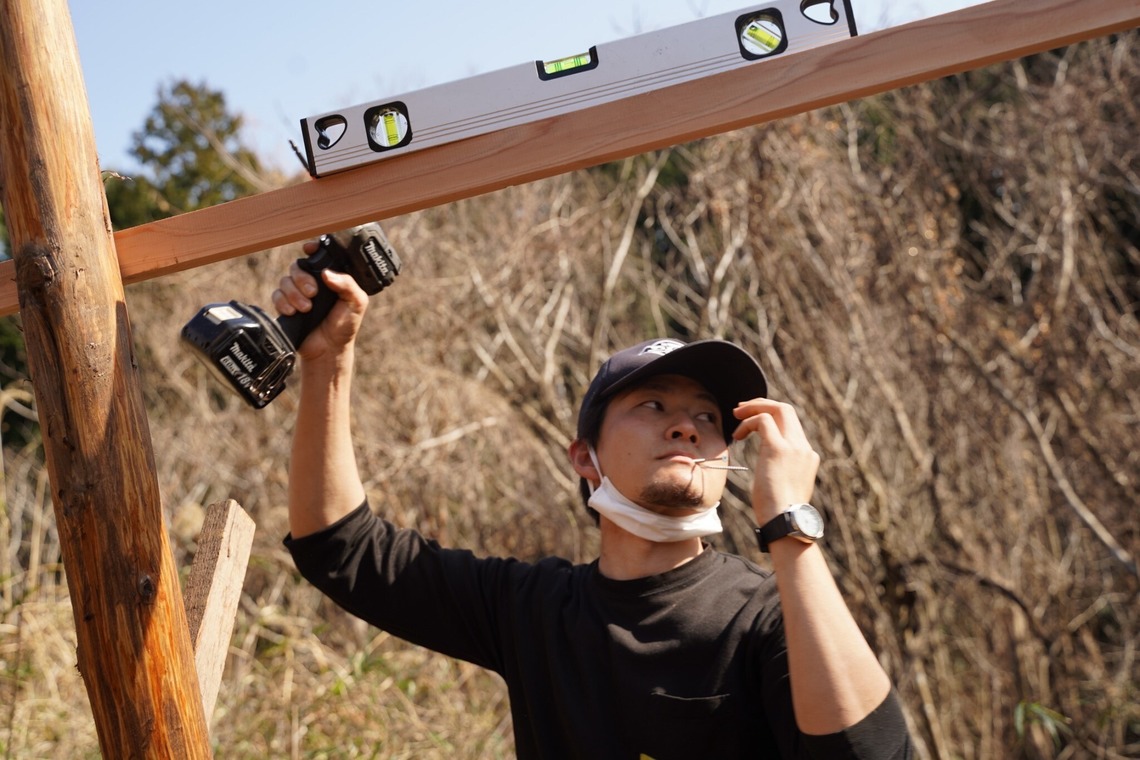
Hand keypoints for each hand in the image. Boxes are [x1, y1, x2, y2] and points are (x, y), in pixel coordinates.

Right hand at [271, 240, 368, 361]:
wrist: (329, 349)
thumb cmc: (345, 326)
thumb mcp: (356, 303)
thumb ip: (348, 285)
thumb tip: (327, 273)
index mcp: (331, 278)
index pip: (319, 256)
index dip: (312, 249)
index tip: (309, 249)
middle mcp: (313, 282)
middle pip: (297, 266)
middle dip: (302, 278)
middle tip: (313, 293)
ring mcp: (298, 293)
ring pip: (285, 280)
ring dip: (294, 293)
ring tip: (306, 308)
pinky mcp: (286, 305)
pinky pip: (276, 295)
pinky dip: (283, 302)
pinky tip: (293, 312)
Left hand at [732, 399, 819, 523]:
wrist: (786, 522)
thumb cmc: (780, 512)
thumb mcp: (785, 486)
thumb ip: (781, 470)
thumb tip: (768, 469)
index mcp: (807, 456)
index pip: (791, 424)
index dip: (772, 417)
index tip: (753, 420)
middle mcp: (803, 447)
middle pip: (786, 410)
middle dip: (762, 404)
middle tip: (741, 408)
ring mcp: (793, 446)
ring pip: (777, 409)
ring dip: (753, 408)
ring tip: (736, 415)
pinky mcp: (778, 449)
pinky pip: (763, 421)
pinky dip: (748, 423)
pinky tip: (737, 436)